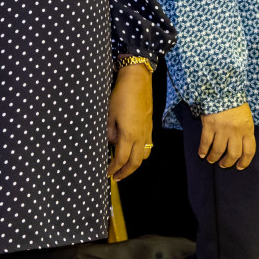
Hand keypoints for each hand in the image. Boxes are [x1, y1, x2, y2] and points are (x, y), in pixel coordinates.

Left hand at [107, 62, 153, 179]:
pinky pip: (148, 145)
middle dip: (126, 172)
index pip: (122, 159)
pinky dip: (140, 153)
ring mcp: (147, 131)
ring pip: (144, 155)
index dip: (114, 169)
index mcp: (129, 135)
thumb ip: (110, 132)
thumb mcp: (109, 114)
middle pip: (135, 162)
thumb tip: (112, 142)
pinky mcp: (150, 126)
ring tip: (125, 167)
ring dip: (135, 164)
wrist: (138, 80)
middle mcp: (141, 136)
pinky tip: (133, 150)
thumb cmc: (121, 95)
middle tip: (116, 177)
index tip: (107, 173)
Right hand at [198, 104, 255, 169]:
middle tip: (223, 165)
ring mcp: (222, 129)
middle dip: (228, 162)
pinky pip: (206, 142)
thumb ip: (244, 130)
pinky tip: (201, 154)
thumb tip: (240, 145)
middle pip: (233, 154)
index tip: (240, 166)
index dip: (245, 161)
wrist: (222, 89)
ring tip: (211, 160)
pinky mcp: (209, 126)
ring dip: (214, 158)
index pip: (249, 151)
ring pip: (218, 150)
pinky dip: (203, 150)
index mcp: (247, 129)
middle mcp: (235, 132)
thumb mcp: (245, 117)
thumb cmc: (235, 103)